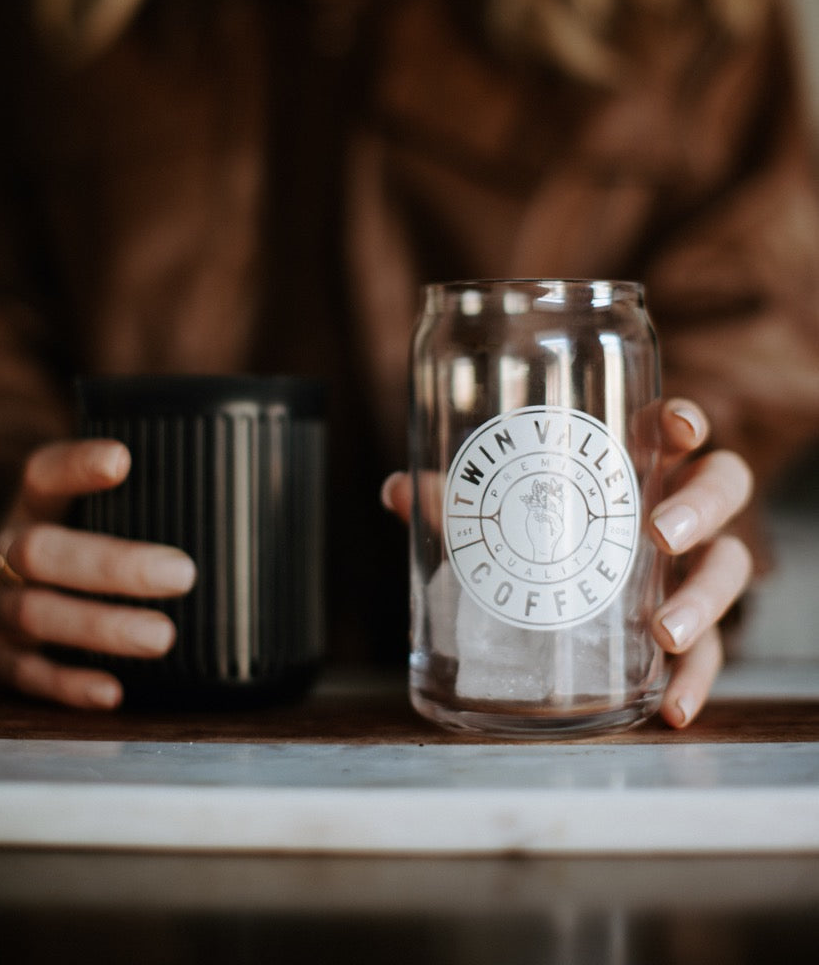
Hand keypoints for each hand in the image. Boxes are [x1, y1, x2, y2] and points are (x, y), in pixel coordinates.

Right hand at [0, 439, 196, 708]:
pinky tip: (112, 690)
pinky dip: (69, 684)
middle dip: (112, 564)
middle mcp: (3, 552)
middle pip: (42, 551)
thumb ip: (138, 501)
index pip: (45, 474)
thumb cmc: (64, 545)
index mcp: (30, 506)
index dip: (77, 466)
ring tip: (162, 636)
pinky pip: (27, 674)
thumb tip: (245, 490)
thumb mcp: (80, 513)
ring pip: (37, 613)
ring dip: (101, 626)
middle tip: (180, 575)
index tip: (122, 460)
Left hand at [381, 397, 753, 729]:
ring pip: (728, 569)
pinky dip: (695, 681)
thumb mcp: (504, 518)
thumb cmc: (548, 534)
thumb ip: (456, 502)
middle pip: (723, 489)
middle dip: (700, 508)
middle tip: (659, 535)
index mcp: (642, 464)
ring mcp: (694, 567)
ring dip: (705, 600)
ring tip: (665, 630)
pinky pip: (712, 654)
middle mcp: (681, 508)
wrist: (578, 605)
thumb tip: (398, 490)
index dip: (685, 421)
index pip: (679, 429)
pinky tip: (670, 705)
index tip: (676, 428)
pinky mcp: (694, 629)